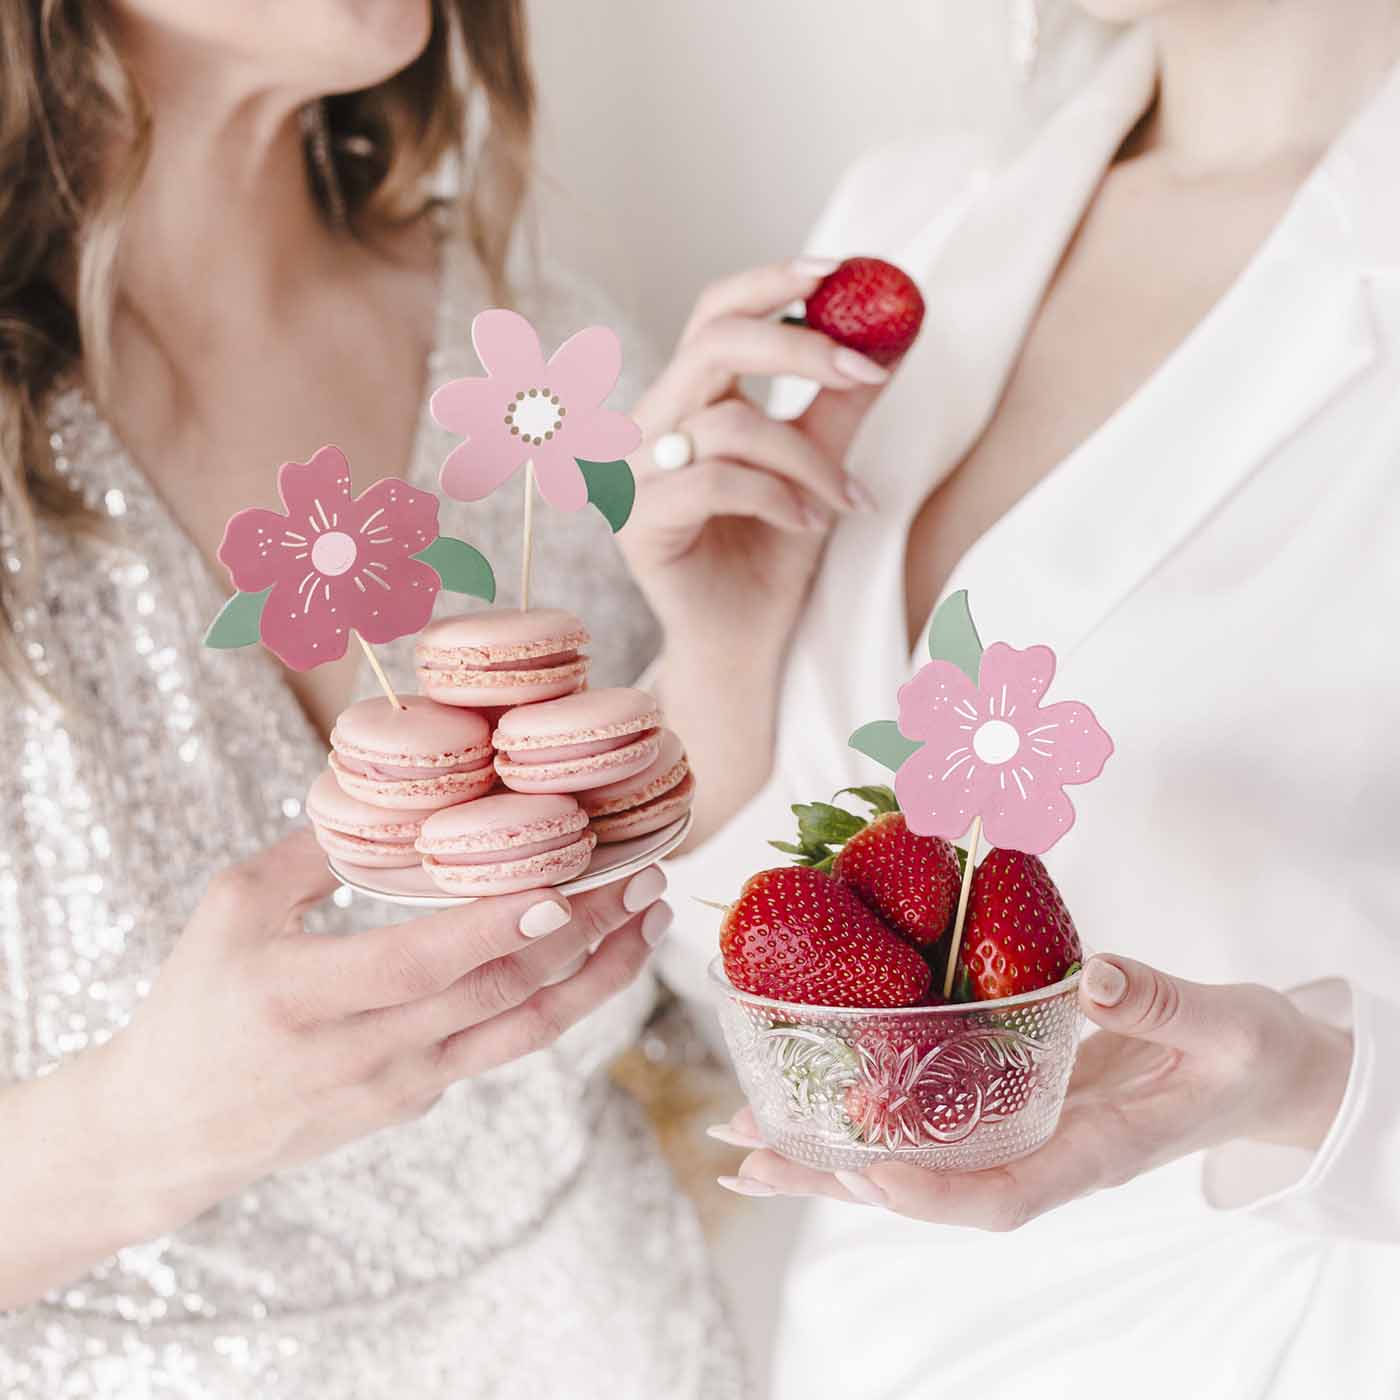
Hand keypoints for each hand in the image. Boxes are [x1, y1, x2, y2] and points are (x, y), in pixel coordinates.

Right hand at [83, 830, 669, 1245]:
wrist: (171, 1132)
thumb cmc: (194, 1006)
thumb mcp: (230, 910)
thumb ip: (312, 850)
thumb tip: (392, 788)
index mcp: (303, 996)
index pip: (421, 963)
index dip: (495, 927)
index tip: (563, 886)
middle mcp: (365, 1051)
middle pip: (496, 992)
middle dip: (583, 934)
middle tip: (642, 875)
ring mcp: (401, 1085)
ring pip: (521, 1032)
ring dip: (596, 975)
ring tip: (649, 920)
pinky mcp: (420, 1099)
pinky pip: (503, 1046)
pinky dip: (558, 1001)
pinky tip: (595, 956)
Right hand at [624, 256, 891, 661]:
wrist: (745, 640)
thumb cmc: (774, 552)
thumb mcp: (821, 463)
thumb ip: (843, 400)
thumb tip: (899, 326)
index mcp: (688, 397)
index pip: (714, 311)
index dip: (771, 281)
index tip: (841, 270)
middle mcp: (650, 423)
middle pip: (713, 343)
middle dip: (801, 348)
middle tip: (867, 367)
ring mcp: (635, 472)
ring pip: (729, 424)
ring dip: (808, 458)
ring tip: (848, 497)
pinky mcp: (637, 521)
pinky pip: (718, 481)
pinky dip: (779, 497)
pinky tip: (810, 523)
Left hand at [712, 954, 1352, 1227]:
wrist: (1255, 1068)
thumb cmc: (1245, 1054)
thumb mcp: (1223, 1027)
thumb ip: (1161, 1006)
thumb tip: (1099, 978)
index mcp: (1096, 1150)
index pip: (1006, 1195)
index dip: (934, 1194)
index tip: (867, 1174)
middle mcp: (1043, 1151)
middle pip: (928, 1185)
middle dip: (836, 1178)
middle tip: (747, 1159)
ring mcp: (1021, 1128)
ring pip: (913, 1154)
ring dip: (826, 1150)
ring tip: (742, 1138)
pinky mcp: (1010, 1095)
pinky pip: (930, 1113)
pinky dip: (865, 1108)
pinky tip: (806, 1096)